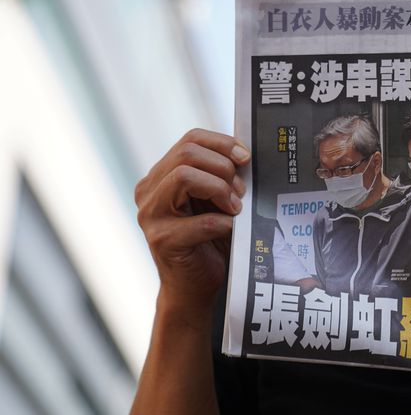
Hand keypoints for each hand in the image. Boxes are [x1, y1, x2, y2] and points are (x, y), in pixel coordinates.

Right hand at [135, 128, 249, 316]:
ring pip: (184, 176)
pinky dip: (224, 223)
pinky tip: (231, 230)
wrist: (195, 287)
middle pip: (187, 153)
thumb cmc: (210, 240)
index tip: (246, 158)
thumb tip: (246, 154)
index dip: (222, 143)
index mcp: (161, 176)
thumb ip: (220, 176)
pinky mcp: (162, 240)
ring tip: (235, 208)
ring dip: (220, 189)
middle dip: (223, 168)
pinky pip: (200, 221)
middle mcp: (149, 191)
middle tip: (241, 191)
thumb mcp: (215, 200)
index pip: (190, 139)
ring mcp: (150, 216)